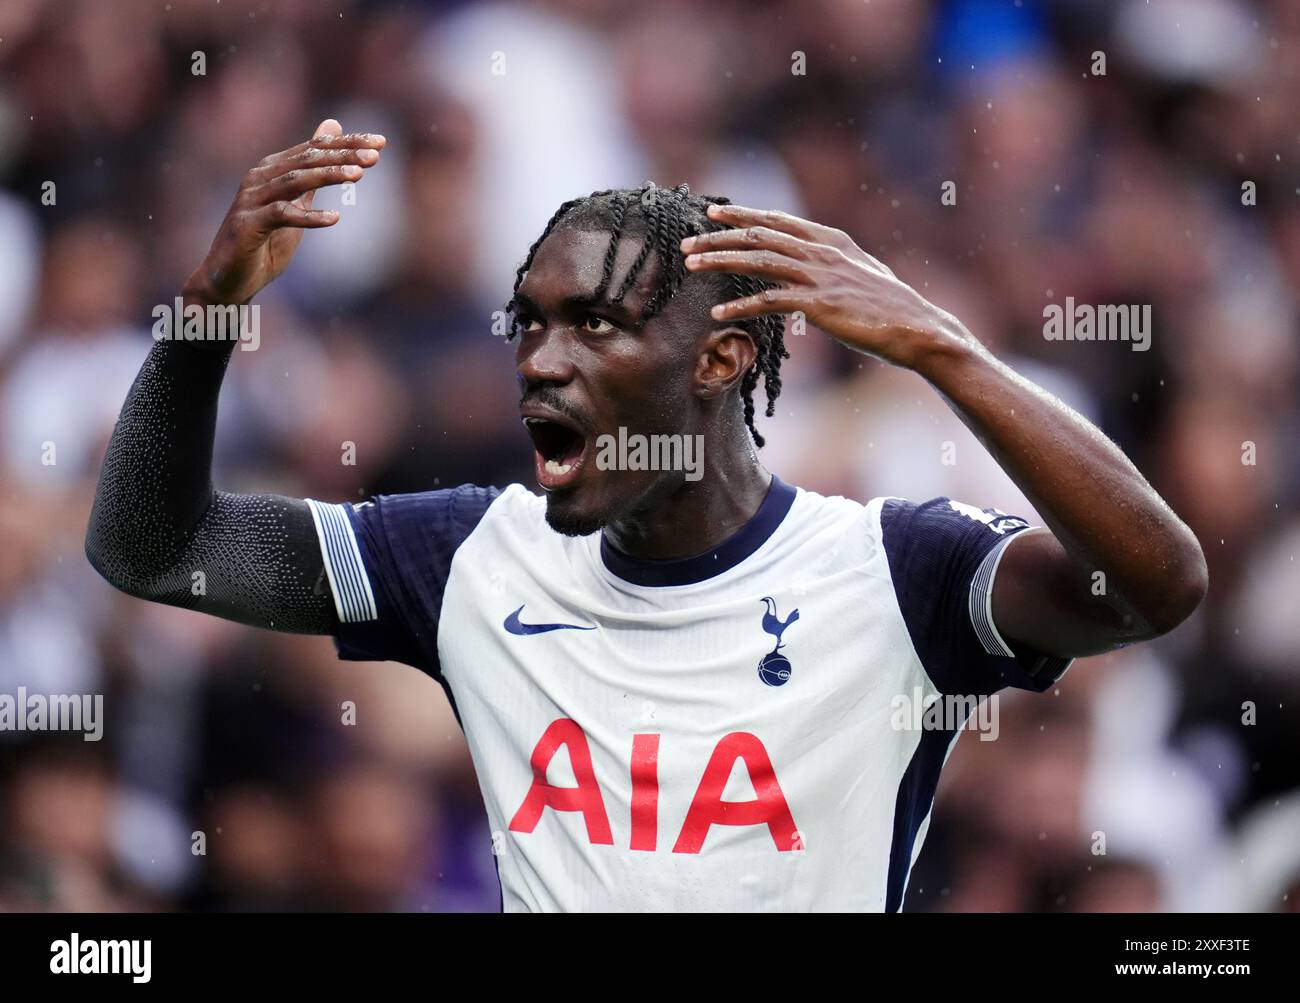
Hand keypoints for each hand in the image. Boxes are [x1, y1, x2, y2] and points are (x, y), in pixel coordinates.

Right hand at [182, 119, 385, 305]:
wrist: (231, 279)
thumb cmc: (266, 242)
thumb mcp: (297, 202)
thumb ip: (314, 171)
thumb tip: (333, 127)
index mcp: (272, 168)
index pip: (314, 148)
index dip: (347, 143)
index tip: (381, 142)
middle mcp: (259, 177)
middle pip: (307, 159)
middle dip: (343, 155)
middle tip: (375, 156)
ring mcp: (251, 199)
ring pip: (294, 180)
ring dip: (328, 176)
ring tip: (359, 175)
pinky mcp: (248, 224)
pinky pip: (282, 214)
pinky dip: (309, 216)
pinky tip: (334, 218)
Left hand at [681, 203, 973, 369]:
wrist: (917, 328)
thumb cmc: (892, 306)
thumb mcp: (864, 272)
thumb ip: (838, 260)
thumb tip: (822, 257)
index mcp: (831, 240)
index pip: (777, 221)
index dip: (742, 215)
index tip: (713, 213)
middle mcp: (822, 252)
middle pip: (760, 236)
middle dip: (719, 236)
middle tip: (688, 241)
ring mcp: (820, 277)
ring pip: (758, 261)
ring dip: (720, 261)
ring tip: (691, 266)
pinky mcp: (819, 306)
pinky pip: (770, 302)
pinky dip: (741, 307)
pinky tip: (718, 314)